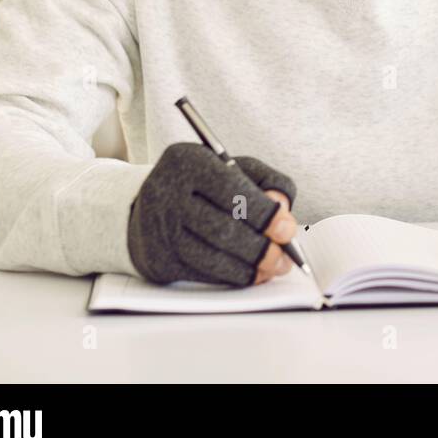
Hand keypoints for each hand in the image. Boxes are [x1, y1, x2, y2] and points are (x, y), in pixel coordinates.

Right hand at [127, 142, 301, 285]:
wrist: (149, 203)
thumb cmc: (203, 184)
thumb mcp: (236, 168)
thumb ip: (268, 181)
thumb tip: (283, 210)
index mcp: (187, 160)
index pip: (231, 190)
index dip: (264, 214)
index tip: (287, 230)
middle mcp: (166, 193)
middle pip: (221, 229)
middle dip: (261, 248)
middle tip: (286, 257)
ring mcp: (158, 229)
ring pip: (211, 257)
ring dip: (250, 268)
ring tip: (274, 267)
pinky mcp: (156, 260)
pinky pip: (201, 274)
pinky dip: (232, 276)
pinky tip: (250, 273)